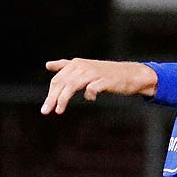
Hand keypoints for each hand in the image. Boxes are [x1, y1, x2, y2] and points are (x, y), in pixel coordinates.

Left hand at [41, 59, 157, 114]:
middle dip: (52, 98)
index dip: (50, 94)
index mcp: (76, 64)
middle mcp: (83, 66)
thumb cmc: (105, 73)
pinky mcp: (105, 80)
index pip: (58, 79)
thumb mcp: (84, 68)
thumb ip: (66, 66)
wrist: (130, 74)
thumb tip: (48, 65)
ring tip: (59, 111)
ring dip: (64, 99)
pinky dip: (88, 95)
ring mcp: (94, 73)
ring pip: (72, 85)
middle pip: (62, 83)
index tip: (45, 109)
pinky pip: (92, 88)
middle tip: (46, 111)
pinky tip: (90, 98)